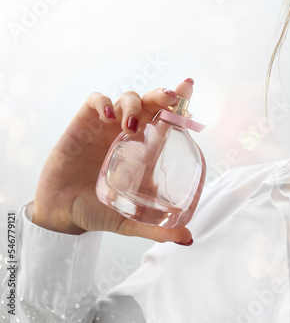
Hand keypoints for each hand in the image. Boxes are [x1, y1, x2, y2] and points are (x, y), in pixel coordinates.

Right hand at [32, 79, 195, 242]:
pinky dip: (103, 102)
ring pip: (126, 98)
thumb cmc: (99, 212)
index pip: (166, 119)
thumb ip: (158, 229)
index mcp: (146, 150)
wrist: (63, 213)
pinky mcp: (84, 124)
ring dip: (134, 105)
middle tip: (168, 98)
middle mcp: (130, 134)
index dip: (178, 101)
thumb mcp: (131, 220)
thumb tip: (188, 239)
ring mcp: (107, 127)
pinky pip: (95, 101)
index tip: (188, 87)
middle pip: (150, 102)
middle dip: (161, 95)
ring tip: (131, 127)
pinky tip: (107, 116)